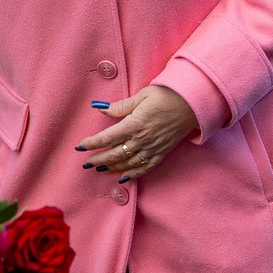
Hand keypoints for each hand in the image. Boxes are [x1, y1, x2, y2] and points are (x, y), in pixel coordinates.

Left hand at [76, 85, 198, 181]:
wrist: (192, 103)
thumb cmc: (166, 95)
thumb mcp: (141, 96)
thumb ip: (120, 106)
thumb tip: (100, 108)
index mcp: (134, 124)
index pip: (108, 137)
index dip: (92, 143)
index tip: (80, 147)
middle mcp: (142, 139)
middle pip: (115, 154)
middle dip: (99, 159)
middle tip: (86, 163)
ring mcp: (153, 148)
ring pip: (128, 163)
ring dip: (113, 167)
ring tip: (100, 170)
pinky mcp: (162, 152)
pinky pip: (145, 167)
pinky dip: (133, 174)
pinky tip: (124, 177)